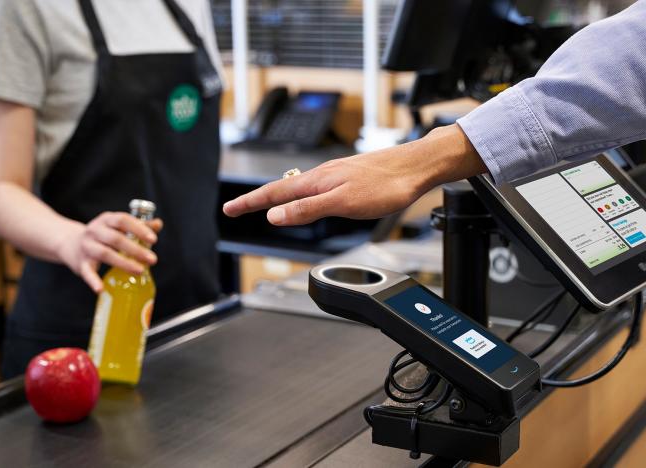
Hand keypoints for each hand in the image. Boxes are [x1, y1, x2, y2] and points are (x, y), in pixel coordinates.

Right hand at [59, 212, 162, 292]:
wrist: (69, 243)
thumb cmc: (102, 235)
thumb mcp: (117, 227)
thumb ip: (138, 225)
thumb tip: (158, 224)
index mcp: (106, 220)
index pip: (123, 220)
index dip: (138, 229)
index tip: (153, 239)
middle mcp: (94, 231)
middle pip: (115, 239)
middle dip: (135, 249)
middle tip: (152, 259)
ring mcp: (86, 247)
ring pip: (104, 254)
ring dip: (123, 263)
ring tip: (140, 271)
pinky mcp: (80, 263)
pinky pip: (87, 272)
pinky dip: (93, 281)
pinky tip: (100, 289)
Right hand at [222, 125, 486, 224]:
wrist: (416, 168)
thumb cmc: (386, 185)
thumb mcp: (343, 203)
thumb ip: (308, 210)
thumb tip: (275, 217)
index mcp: (317, 181)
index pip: (274, 194)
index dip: (250, 203)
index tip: (228, 210)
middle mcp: (323, 175)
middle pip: (282, 189)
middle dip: (257, 199)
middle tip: (236, 208)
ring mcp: (336, 175)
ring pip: (298, 187)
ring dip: (278, 197)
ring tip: (263, 205)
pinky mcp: (349, 177)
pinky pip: (315, 187)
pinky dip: (300, 195)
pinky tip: (307, 199)